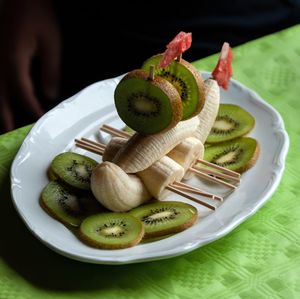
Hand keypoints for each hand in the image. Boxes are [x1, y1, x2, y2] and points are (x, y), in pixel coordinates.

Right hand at [0, 0, 60, 131]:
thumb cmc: (38, 16)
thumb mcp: (51, 44)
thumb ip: (50, 72)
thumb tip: (49, 95)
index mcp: (13, 62)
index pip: (23, 94)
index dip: (32, 109)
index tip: (40, 119)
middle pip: (0, 97)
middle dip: (5, 116)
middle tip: (9, 132)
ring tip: (3, 123)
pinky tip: (1, 99)